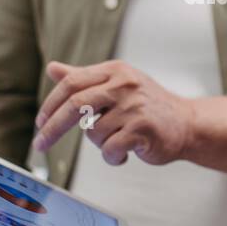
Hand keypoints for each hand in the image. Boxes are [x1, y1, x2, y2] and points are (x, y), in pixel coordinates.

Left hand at [33, 60, 195, 166]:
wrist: (187, 124)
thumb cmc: (148, 106)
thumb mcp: (117, 85)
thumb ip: (84, 78)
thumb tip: (52, 68)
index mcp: (115, 71)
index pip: (71, 83)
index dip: (50, 104)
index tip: (40, 122)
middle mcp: (124, 85)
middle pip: (74, 105)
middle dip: (52, 128)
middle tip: (40, 145)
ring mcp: (134, 106)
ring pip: (92, 132)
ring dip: (99, 144)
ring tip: (117, 141)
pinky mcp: (142, 129)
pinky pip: (109, 149)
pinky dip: (112, 157)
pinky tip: (125, 153)